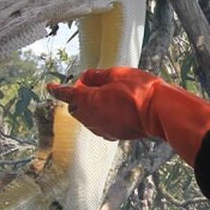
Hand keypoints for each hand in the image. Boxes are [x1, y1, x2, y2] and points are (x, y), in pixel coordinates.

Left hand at [46, 67, 160, 140]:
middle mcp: (91, 118)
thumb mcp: (117, 74)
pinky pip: (100, 126)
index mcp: (88, 100)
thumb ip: (97, 75)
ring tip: (106, 96)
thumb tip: (87, 78)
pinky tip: (114, 109)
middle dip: (77, 98)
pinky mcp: (113, 135)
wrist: (158, 112)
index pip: (66, 94)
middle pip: (75, 109)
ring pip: (87, 119)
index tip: (51, 87)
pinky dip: (101, 117)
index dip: (57, 90)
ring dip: (90, 108)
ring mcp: (102, 129)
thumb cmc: (140, 91)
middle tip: (91, 85)